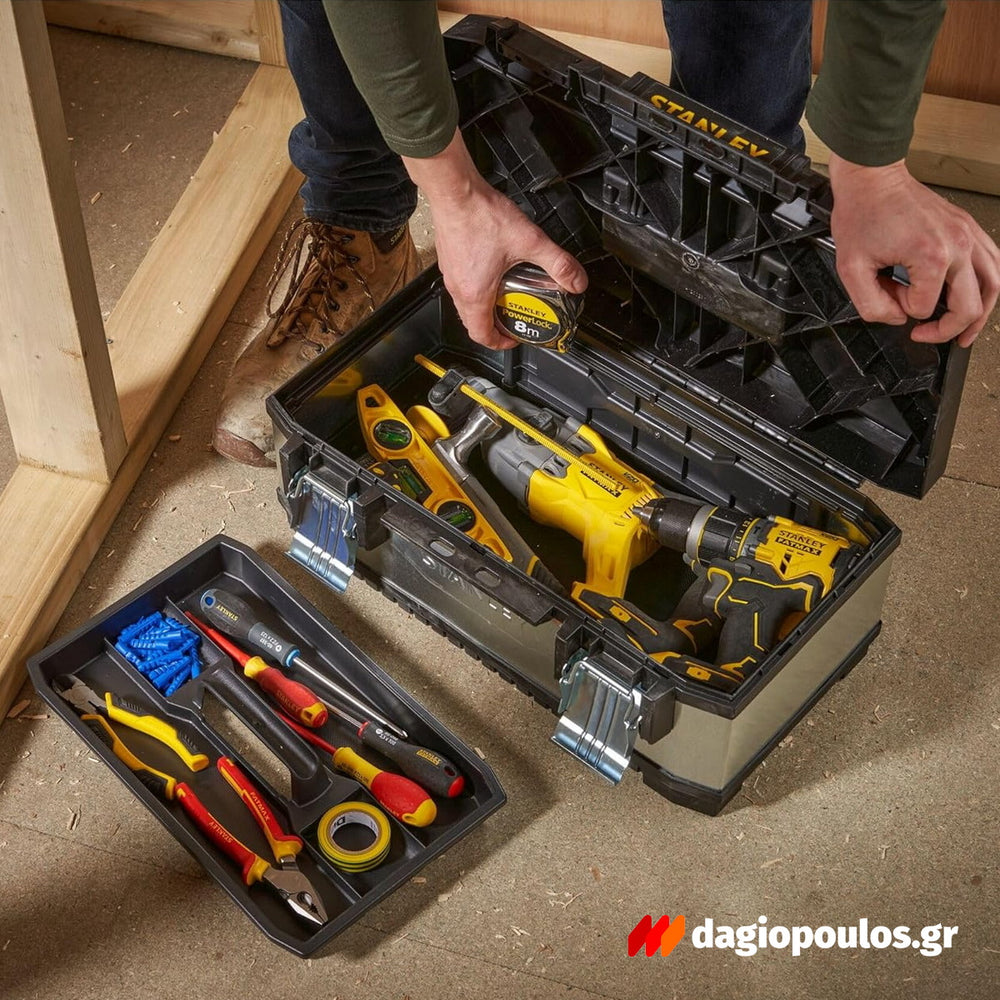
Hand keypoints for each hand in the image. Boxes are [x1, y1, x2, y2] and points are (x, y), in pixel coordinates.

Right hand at [403, 131, 586, 348]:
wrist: (455, 190)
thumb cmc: (481, 216)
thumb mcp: (530, 241)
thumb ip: (557, 263)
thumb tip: (576, 281)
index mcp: (475, 294)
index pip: (482, 335)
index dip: (500, 343)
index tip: (514, 337)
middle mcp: (458, 289)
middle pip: (473, 322)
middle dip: (496, 325)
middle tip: (515, 317)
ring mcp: (450, 275)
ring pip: (466, 304)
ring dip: (487, 306)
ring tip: (508, 294)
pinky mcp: (449, 260)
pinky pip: (463, 285)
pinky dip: (478, 288)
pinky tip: (494, 270)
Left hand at [829, 154, 999, 347]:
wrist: (873, 179)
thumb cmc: (863, 214)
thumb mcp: (851, 269)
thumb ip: (872, 305)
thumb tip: (896, 318)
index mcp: (931, 256)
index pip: (924, 307)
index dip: (902, 308)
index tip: (889, 294)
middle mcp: (958, 245)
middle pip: (970, 306)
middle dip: (946, 329)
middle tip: (927, 335)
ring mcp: (968, 234)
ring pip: (993, 285)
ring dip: (981, 315)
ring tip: (966, 333)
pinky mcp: (969, 227)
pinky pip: (994, 262)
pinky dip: (988, 285)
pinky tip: (977, 297)